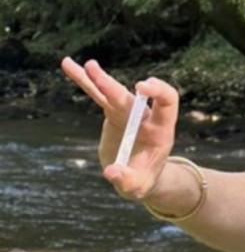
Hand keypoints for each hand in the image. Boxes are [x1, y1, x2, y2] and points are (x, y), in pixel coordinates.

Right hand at [60, 57, 177, 201]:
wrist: (137, 175)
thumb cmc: (143, 181)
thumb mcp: (138, 186)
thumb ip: (128, 181)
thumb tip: (111, 172)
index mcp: (161, 129)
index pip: (168, 102)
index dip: (158, 91)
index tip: (140, 87)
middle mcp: (146, 116)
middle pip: (132, 98)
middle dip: (115, 88)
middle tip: (99, 78)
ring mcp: (129, 112)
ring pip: (113, 92)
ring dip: (100, 79)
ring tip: (88, 65)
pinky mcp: (113, 113)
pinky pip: (98, 95)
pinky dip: (85, 82)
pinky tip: (70, 66)